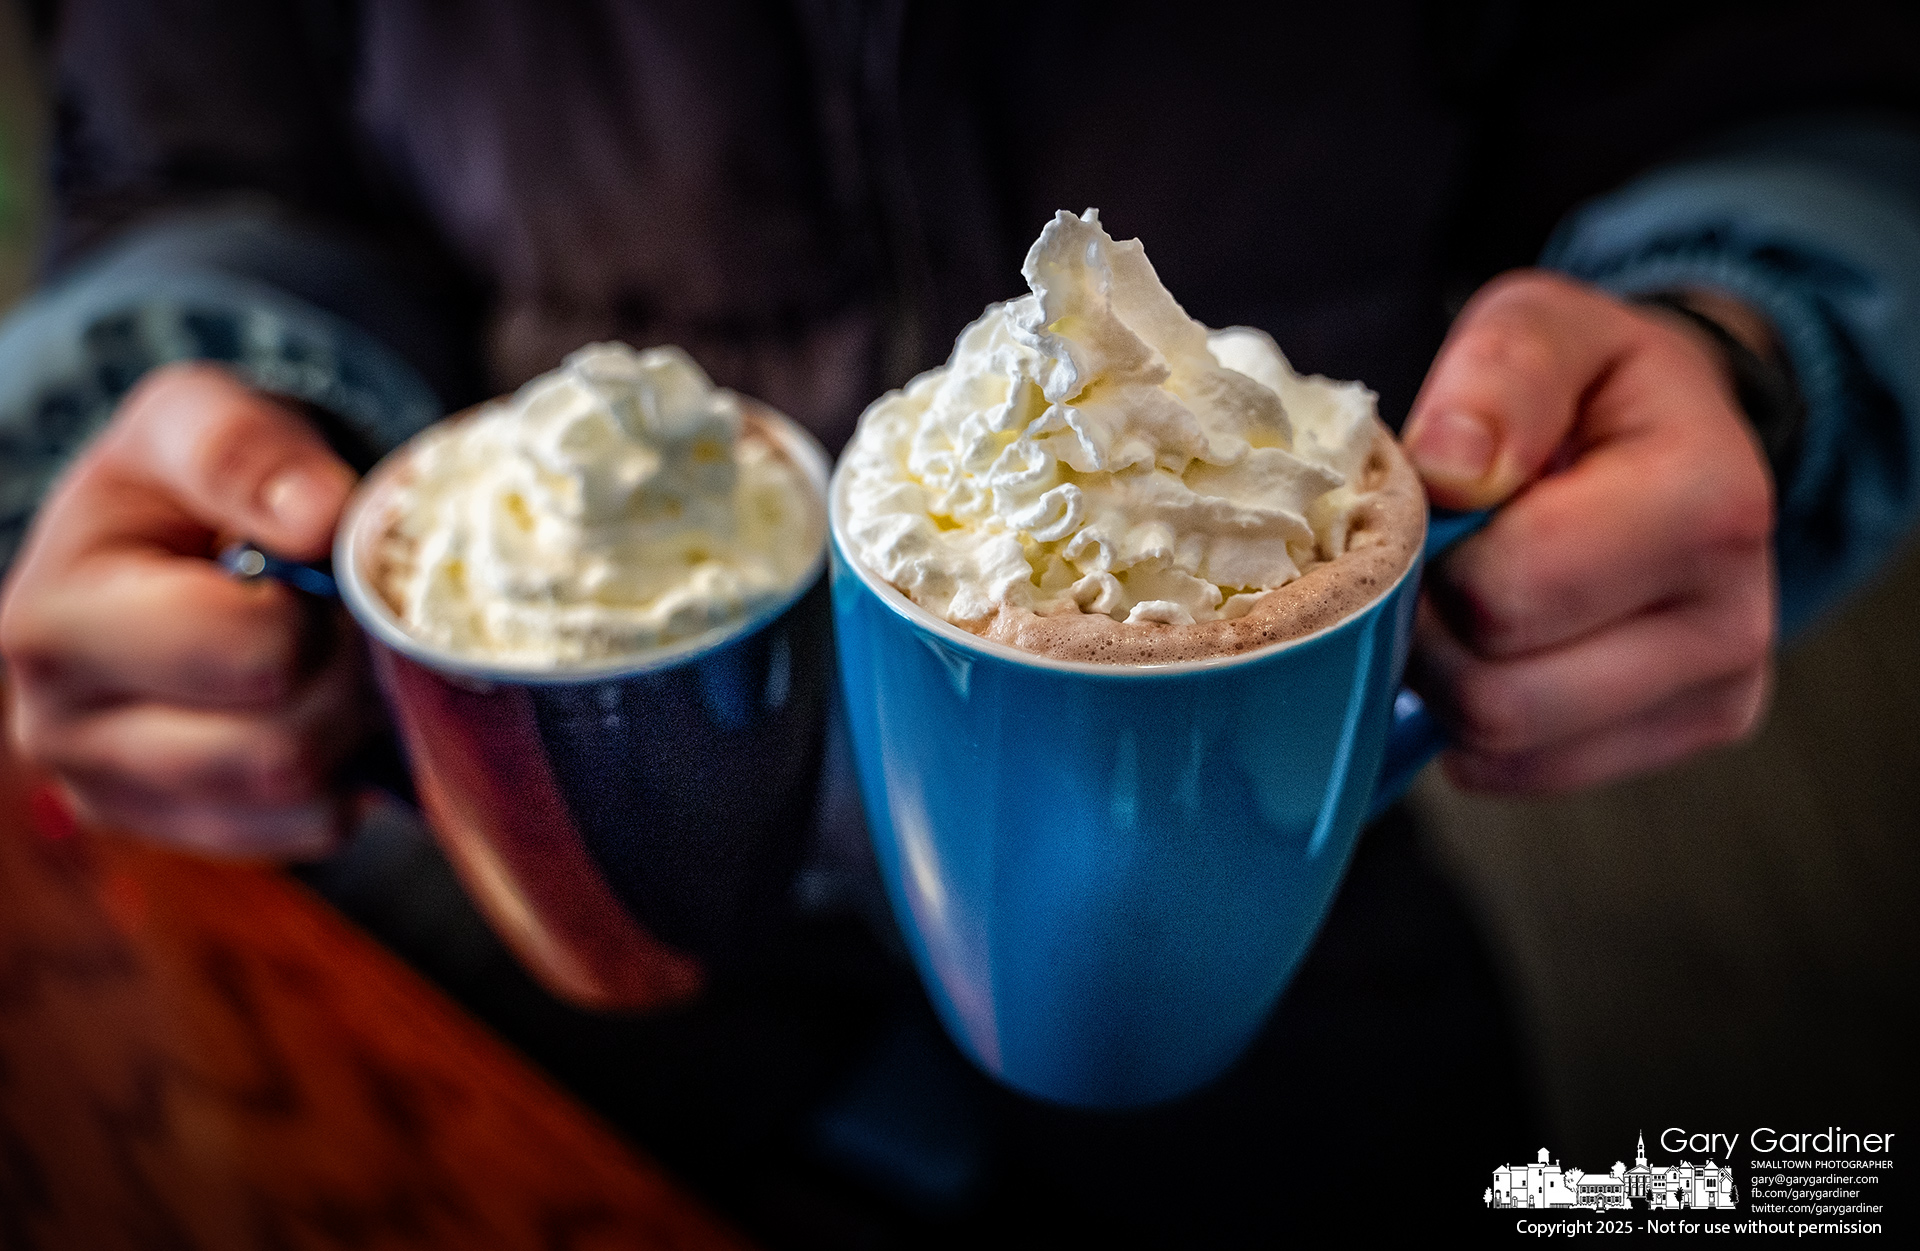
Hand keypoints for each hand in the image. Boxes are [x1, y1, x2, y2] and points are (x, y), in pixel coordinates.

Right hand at [1, 363, 371, 856]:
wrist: (174, 532)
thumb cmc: (182, 477)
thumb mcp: (194, 417)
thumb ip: (243, 447)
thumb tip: (316, 519)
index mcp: (53, 624)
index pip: (248, 655)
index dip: (317, 607)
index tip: (313, 562)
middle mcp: (60, 730)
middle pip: (278, 752)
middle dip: (343, 676)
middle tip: (344, 615)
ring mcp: (117, 795)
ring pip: (300, 805)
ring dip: (349, 728)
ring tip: (330, 654)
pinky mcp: (181, 832)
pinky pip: (310, 834)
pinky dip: (344, 774)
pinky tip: (318, 706)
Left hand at [1401, 271, 1775, 793]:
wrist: (1675, 431)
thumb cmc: (1589, 382)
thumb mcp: (1539, 327)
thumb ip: (1497, 376)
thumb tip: (1454, 471)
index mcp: (1708, 503)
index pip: (1507, 596)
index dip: (1431, 561)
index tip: (1432, 512)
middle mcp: (1734, 620)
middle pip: (1498, 693)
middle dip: (1431, 629)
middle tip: (1433, 563)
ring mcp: (1717, 694)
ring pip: (1503, 747)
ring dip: (1446, 680)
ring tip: (1463, 599)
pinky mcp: (1683, 736)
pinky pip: (1521, 773)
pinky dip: (1475, 725)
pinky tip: (1493, 648)